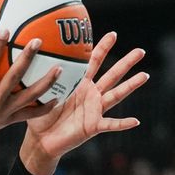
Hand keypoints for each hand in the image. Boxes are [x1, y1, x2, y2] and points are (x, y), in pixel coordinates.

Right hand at [0, 30, 59, 146]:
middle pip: (14, 77)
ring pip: (29, 96)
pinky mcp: (8, 121)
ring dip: (45, 83)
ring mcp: (3, 112)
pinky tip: (58, 98)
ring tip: (59, 68)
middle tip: (38, 41)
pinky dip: (44, 107)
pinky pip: (30, 114)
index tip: (6, 30)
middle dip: (27, 58)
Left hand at [23, 32, 147, 167]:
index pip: (93, 62)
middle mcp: (91, 95)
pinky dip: (122, 123)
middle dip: (126, 63)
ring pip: (116, 95)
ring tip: (145, 76)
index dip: (103, 48)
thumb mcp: (40, 94)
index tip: (113, 34)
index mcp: (79, 84)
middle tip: (141, 51)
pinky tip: (135, 121)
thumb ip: (40, 79)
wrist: (41, 140)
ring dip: (130, 86)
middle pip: (112, 75)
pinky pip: (110, 124)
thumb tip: (29, 57)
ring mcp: (95, 110)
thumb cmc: (40, 116)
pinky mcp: (94, 126)